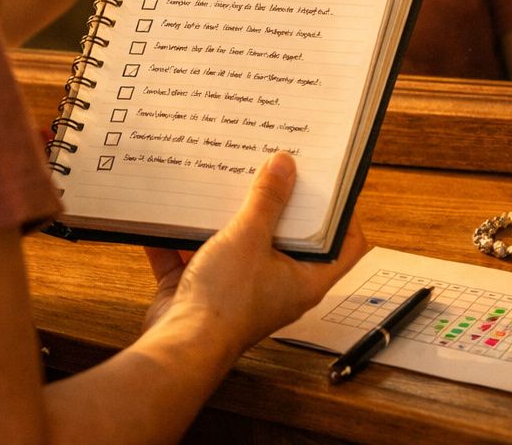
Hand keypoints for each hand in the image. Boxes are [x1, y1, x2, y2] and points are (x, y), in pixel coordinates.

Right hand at [141, 152, 366, 353]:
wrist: (179, 346)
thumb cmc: (225, 304)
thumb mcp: (249, 238)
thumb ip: (267, 199)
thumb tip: (285, 164)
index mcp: (305, 279)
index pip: (343, 245)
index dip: (343, 213)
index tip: (329, 182)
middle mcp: (276, 285)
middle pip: (285, 237)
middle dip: (276, 203)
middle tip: (272, 168)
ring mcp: (238, 288)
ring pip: (237, 243)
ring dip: (226, 215)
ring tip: (222, 179)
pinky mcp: (201, 289)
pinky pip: (193, 254)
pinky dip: (182, 236)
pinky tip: (169, 210)